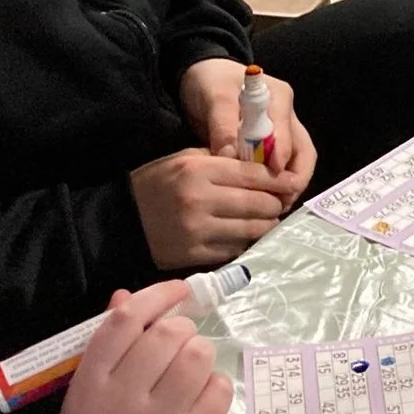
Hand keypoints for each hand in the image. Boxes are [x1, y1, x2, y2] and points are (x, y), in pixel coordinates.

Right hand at [57, 281, 232, 413]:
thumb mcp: (88, 384)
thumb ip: (109, 340)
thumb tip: (128, 295)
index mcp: (92, 378)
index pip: (126, 320)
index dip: (157, 295)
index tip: (178, 289)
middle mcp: (125, 397)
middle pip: (168, 334)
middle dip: (180, 328)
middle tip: (177, 343)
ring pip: (198, 357)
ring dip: (199, 353)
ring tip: (189, 368)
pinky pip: (219, 391)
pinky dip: (216, 384)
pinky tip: (200, 393)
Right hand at [131, 147, 288, 267]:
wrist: (121, 221)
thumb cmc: (157, 184)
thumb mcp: (185, 159)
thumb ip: (222, 160)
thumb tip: (264, 166)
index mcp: (198, 170)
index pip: (253, 174)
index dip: (278, 180)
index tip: (291, 183)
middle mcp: (200, 199)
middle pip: (259, 203)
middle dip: (275, 204)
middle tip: (280, 203)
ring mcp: (198, 230)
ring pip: (252, 229)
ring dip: (267, 225)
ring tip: (269, 220)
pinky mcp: (195, 254)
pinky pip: (235, 248)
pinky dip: (246, 241)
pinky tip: (246, 235)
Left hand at [179, 56, 312, 198]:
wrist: (203, 76)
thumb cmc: (210, 83)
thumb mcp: (214, 97)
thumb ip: (223, 124)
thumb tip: (230, 156)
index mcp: (278, 98)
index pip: (288, 134)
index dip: (282, 160)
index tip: (271, 180)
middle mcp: (287, 116)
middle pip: (303, 153)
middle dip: (293, 180)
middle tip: (277, 204)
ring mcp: (284, 131)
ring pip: (297, 163)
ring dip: (287, 186)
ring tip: (271, 207)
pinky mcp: (273, 144)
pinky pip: (283, 167)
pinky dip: (276, 184)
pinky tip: (263, 199)